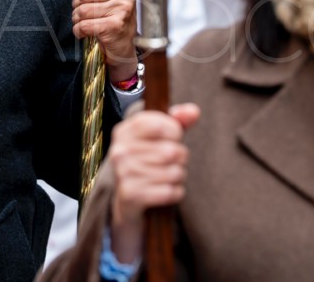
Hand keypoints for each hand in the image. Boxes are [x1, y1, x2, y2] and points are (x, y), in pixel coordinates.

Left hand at [61, 0, 136, 79]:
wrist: (123, 46)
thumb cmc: (112, 17)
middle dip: (78, 4)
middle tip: (86, 11)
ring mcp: (122, 9)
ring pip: (82, 9)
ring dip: (78, 18)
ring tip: (87, 22)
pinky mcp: (115, 26)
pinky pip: (84, 25)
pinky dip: (79, 30)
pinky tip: (86, 32)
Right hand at [106, 104, 200, 261]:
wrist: (126, 202)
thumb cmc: (146, 164)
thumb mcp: (157, 139)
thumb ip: (176, 121)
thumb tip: (194, 111)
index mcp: (123, 131)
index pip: (161, 124)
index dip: (175, 132)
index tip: (172, 138)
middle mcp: (119, 151)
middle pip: (173, 151)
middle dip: (180, 159)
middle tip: (169, 164)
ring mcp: (123, 173)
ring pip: (174, 172)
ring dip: (177, 178)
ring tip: (165, 178)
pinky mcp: (131, 195)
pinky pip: (170, 191)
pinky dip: (174, 194)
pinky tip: (164, 192)